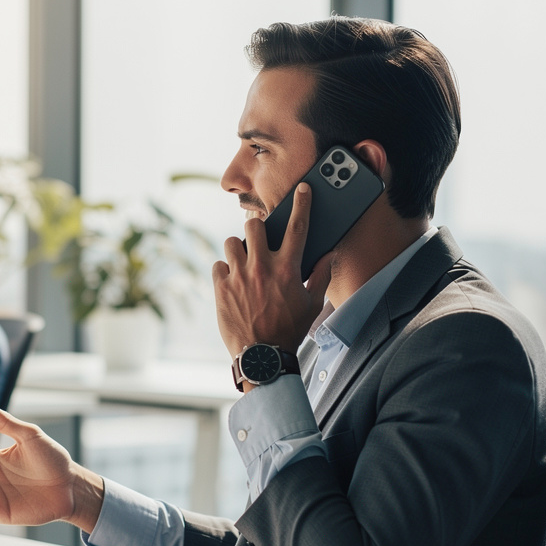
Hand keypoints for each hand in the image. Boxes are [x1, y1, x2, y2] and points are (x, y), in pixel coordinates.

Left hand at [213, 182, 331, 360]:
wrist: (262, 356)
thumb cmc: (289, 330)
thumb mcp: (312, 305)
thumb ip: (321, 277)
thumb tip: (328, 257)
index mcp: (288, 269)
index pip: (298, 227)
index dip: (302, 204)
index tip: (303, 189)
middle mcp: (262, 267)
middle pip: (254, 226)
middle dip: (257, 228)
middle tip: (260, 239)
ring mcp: (239, 276)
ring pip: (231, 242)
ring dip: (238, 248)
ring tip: (243, 262)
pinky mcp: (221, 288)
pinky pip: (217, 265)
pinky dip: (224, 270)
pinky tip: (231, 281)